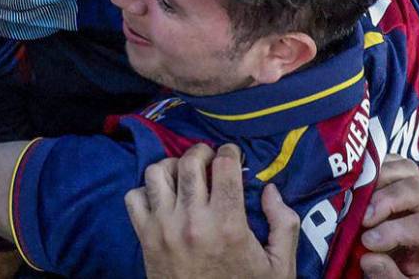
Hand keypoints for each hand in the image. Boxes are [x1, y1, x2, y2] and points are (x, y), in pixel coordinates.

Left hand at [124, 144, 298, 278]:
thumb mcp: (280, 267)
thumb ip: (284, 224)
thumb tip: (271, 189)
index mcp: (229, 225)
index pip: (224, 166)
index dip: (230, 153)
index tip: (233, 156)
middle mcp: (193, 222)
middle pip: (189, 162)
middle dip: (201, 152)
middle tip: (209, 159)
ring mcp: (164, 228)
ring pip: (157, 172)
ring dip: (172, 167)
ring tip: (184, 175)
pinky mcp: (145, 238)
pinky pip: (134, 197)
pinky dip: (145, 191)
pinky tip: (163, 198)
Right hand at [359, 154, 418, 277]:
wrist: (410, 261)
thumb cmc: (405, 272)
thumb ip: (389, 276)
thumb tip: (368, 258)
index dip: (394, 232)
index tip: (367, 242)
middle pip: (417, 190)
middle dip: (386, 201)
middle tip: (363, 218)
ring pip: (408, 170)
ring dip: (379, 178)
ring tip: (356, 194)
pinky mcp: (405, 179)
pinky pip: (395, 160)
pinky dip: (376, 164)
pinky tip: (360, 177)